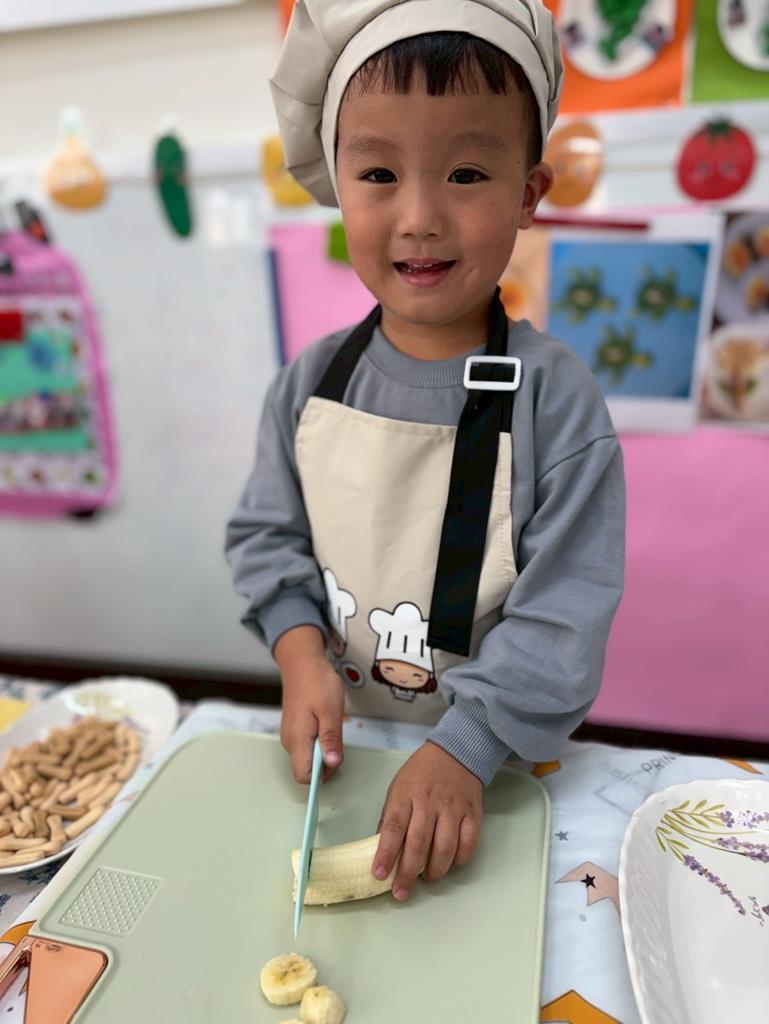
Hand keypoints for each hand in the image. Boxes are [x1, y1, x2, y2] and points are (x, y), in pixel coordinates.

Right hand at [275, 626, 344, 783]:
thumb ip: (331, 739)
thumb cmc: (317, 683)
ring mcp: (290, 736)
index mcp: (297, 739)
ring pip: (308, 758)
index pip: (304, 776)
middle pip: (307, 769)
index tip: (335, 756)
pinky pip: (307, 746)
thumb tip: (332, 765)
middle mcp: (290, 742)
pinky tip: (325, 723)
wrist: (302, 663)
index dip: (322, 774)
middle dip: (326, 762)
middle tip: (337, 736)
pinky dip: (319, 741)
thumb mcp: (331, 711)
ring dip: (324, 749)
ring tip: (331, 725)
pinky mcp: (294, 730)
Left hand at [373, 741, 482, 901]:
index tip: (378, 874)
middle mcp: (430, 802)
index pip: (394, 828)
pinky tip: (450, 864)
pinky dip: (459, 860)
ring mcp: (453, 808)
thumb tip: (383, 850)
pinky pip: (469, 843)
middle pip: (419, 843)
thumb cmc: (421, 774)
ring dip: (435, 870)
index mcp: (406, 795)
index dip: (386, 854)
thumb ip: (391, 818)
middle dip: (408, 873)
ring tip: (427, 878)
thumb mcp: (397, 788)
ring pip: (445, 847)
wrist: (456, 753)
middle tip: (400, 892)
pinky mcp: (473, 813)